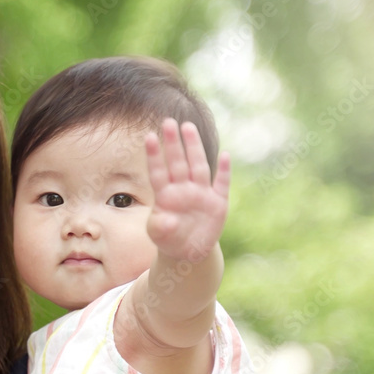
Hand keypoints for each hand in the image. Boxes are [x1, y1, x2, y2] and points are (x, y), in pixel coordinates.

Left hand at [145, 118, 230, 261]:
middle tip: (168, 122)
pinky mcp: (218, 203)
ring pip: (198, 167)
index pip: (158, 172)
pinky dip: (224, 171)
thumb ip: (159, 227)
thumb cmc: (168, 238)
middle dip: (173, 143)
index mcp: (165, 196)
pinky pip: (222, 184)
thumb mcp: (159, 236)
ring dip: (194, 148)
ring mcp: (201, 194)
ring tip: (188, 127)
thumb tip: (167, 220)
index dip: (154, 155)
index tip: (148, 137)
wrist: (188, 252)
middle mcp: (183, 190)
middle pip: (177, 163)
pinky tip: (225, 155)